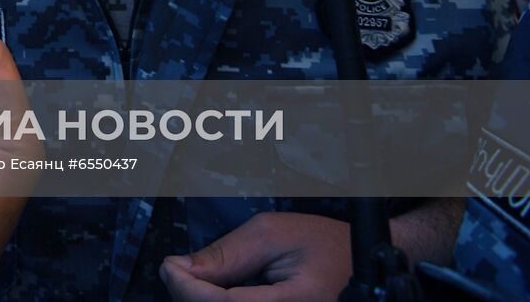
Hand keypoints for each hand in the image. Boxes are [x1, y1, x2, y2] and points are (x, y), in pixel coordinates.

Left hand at [159, 212, 351, 300]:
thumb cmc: (324, 244)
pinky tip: (210, 289)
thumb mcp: (272, 234)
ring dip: (200, 299)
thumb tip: (181, 267)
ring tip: (192, 275)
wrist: (360, 262)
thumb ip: (227, 254)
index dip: (188, 288)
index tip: (169, 266)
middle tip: (174, 268)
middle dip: (188, 294)